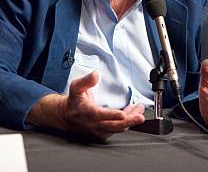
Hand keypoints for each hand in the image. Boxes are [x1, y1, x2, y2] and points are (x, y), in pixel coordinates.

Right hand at [27, 71, 144, 139]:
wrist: (67, 117)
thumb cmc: (74, 101)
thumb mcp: (76, 87)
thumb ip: (86, 80)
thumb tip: (95, 74)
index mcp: (87, 112)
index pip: (100, 115)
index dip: (112, 115)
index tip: (122, 114)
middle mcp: (93, 123)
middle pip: (113, 125)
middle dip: (128, 121)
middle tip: (140, 116)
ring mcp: (99, 129)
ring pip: (117, 128)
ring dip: (130, 120)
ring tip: (140, 111)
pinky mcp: (103, 132)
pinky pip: (117, 128)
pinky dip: (126, 122)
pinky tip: (133, 113)